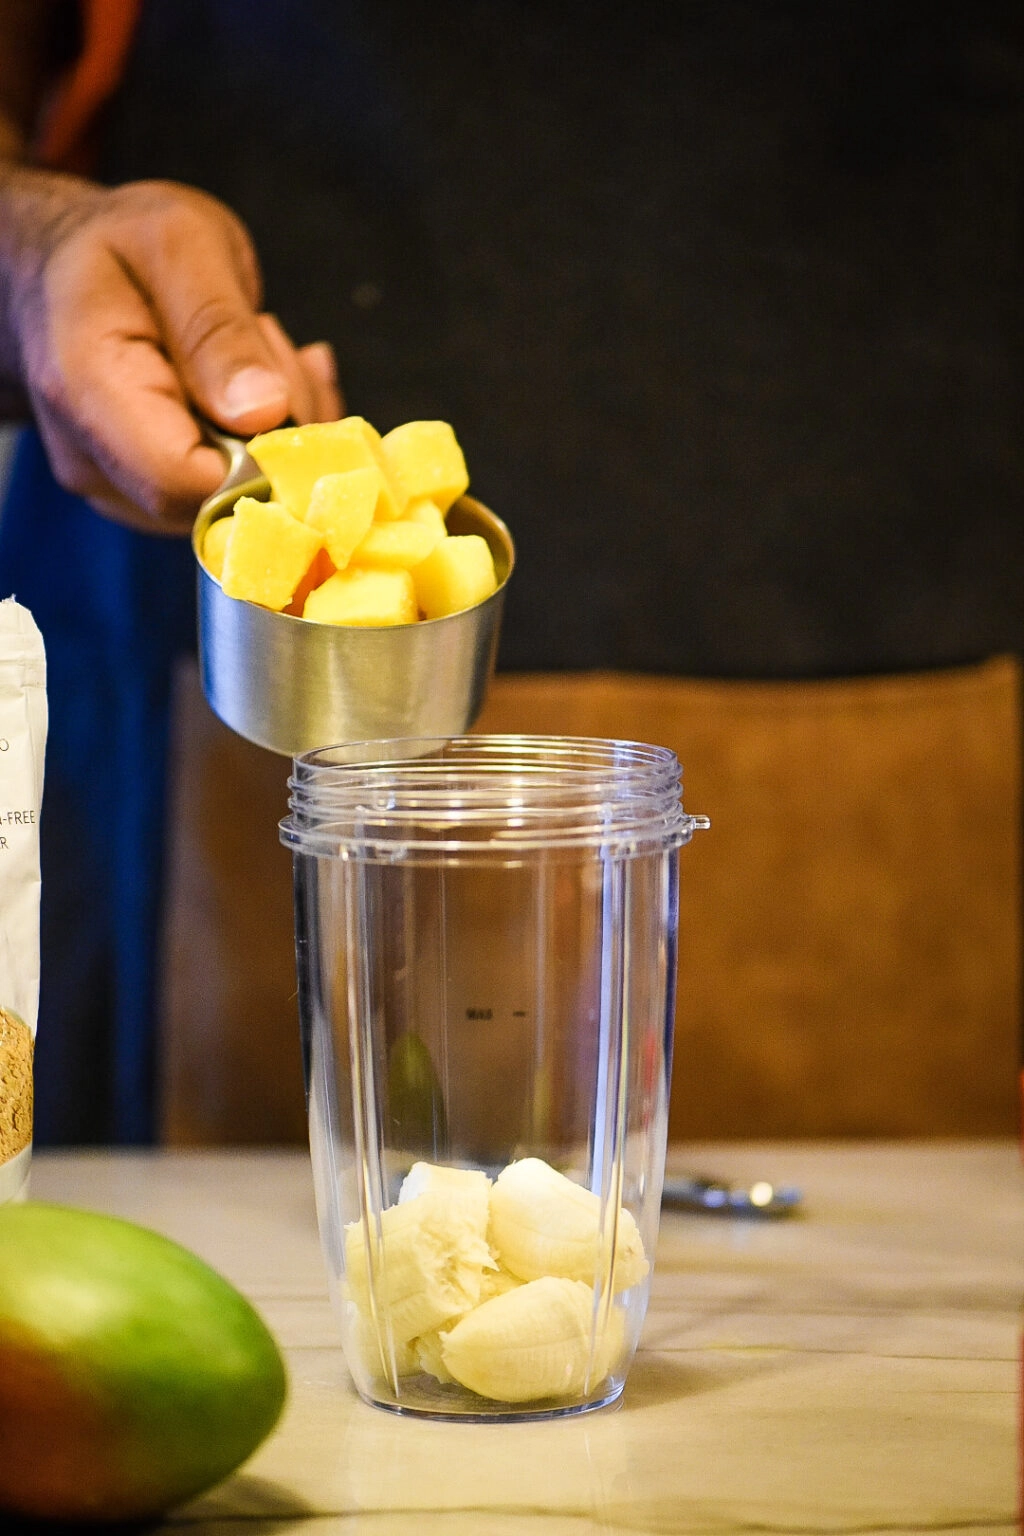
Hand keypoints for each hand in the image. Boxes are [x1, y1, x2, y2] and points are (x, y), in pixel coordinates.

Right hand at [5, 175, 340, 532]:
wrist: (60, 265)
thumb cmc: (118, 244)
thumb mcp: (180, 245)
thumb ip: (219, 329)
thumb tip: (265, 412)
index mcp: (89, 390)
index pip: (184, 480)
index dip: (255, 453)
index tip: (280, 384)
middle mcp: (93, 458)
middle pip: (215, 496)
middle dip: (273, 432)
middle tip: (268, 342)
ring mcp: (116, 484)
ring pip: (231, 500)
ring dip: (276, 432)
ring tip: (257, 349)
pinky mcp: (144, 492)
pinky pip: (227, 493)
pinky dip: (265, 441)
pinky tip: (258, 381)